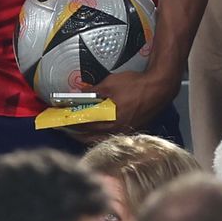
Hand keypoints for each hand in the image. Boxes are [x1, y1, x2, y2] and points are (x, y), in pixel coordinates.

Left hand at [60, 69, 177, 143]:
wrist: (160, 86)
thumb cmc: (137, 85)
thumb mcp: (110, 84)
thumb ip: (93, 91)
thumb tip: (80, 93)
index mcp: (111, 120)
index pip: (85, 126)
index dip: (71, 124)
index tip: (61, 123)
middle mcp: (119, 129)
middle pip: (93, 136)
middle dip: (78, 133)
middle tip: (67, 128)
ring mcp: (127, 129)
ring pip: (103, 137)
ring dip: (90, 134)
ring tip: (79, 130)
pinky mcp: (134, 126)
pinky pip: (114, 133)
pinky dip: (103, 132)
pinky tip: (99, 128)